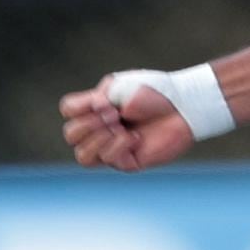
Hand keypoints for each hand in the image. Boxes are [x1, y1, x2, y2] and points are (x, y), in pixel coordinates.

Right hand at [58, 83, 197, 173]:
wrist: (181, 106)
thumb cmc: (154, 92)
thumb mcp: (119, 87)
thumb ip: (95, 100)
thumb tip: (89, 117)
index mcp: (96, 106)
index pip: (68, 110)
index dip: (78, 107)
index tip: (104, 100)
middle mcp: (101, 128)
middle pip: (71, 135)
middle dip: (89, 123)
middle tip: (113, 114)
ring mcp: (112, 147)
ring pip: (83, 156)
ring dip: (99, 139)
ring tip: (119, 128)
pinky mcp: (127, 162)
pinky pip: (108, 160)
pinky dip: (118, 146)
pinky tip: (135, 137)